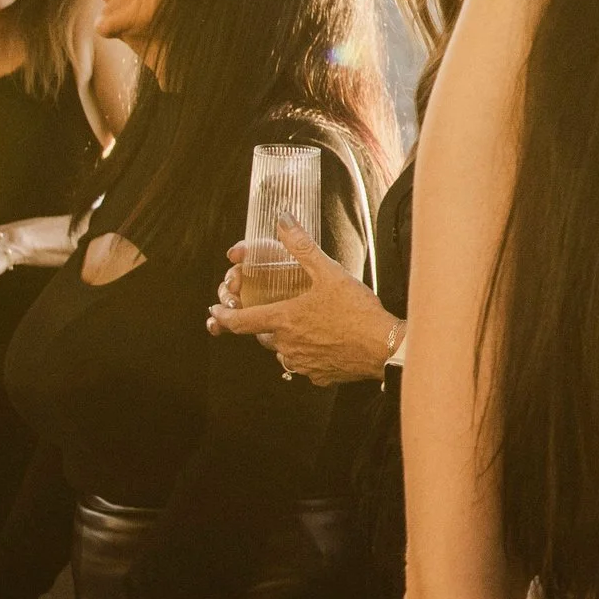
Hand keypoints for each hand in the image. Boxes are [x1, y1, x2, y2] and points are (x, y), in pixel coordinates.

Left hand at [205, 221, 397, 384]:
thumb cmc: (356, 311)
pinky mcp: (319, 376)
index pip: (240, 322)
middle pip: (264, 336)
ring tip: (312, 325)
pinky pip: (306, 365)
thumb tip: (282, 221)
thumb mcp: (329, 272)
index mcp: (283, 320)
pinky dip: (312, 354)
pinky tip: (329, 343)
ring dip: (290, 339)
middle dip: (267, 324)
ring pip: (284, 352)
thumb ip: (302, 246)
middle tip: (283, 311)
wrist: (383, 346)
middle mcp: (286, 346)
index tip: (215, 312)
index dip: (223, 317)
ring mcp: (302, 364)